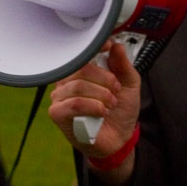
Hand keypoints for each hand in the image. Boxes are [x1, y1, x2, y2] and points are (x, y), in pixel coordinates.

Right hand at [48, 41, 139, 160]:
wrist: (119, 139)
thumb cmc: (120, 111)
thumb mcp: (129, 84)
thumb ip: (123, 65)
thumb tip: (116, 46)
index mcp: (81, 71)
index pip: (82, 52)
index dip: (95, 47)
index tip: (108, 47)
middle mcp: (66, 81)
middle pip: (80, 69)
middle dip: (104, 79)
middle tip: (115, 90)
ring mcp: (60, 97)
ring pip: (78, 86)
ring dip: (101, 95)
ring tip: (110, 104)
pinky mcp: (58, 113)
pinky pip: (74, 104)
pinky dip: (93, 107)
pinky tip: (102, 112)